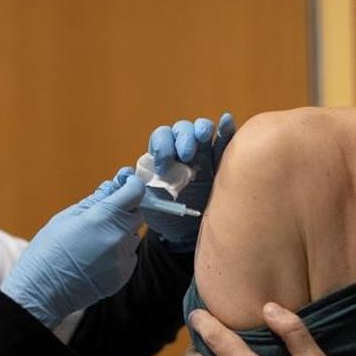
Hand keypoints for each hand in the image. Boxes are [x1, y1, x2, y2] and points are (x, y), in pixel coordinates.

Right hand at [1, 168, 144, 328]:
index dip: (131, 184)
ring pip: (133, 236)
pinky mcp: (123, 276)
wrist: (41, 291)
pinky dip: (118, 252)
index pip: (135, 193)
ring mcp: (122, 259)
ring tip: (94, 241)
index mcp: (103, 218)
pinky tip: (97, 258)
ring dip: (120, 233)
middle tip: (103, 215)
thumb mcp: (66, 217)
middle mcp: (118, 238)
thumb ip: (95, 200)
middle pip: (136, 214)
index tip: (125, 183)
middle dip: (124, 210)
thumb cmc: (47, 251)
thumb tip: (113, 185)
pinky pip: (129, 256)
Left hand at [143, 113, 235, 246]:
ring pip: (203, 130)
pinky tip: (226, 121)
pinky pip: (225, 142)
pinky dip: (226, 130)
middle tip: (185, 155)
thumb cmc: (163, 216)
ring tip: (203, 136)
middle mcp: (182, 150)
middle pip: (182, 130)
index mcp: (163, 156)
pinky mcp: (221, 163)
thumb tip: (128, 176)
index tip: (163, 167)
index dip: (162, 146)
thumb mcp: (145, 204)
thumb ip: (135, 189)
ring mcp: (204, 154)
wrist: (185, 234)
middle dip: (182, 137)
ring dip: (201, 128)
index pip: (161, 138)